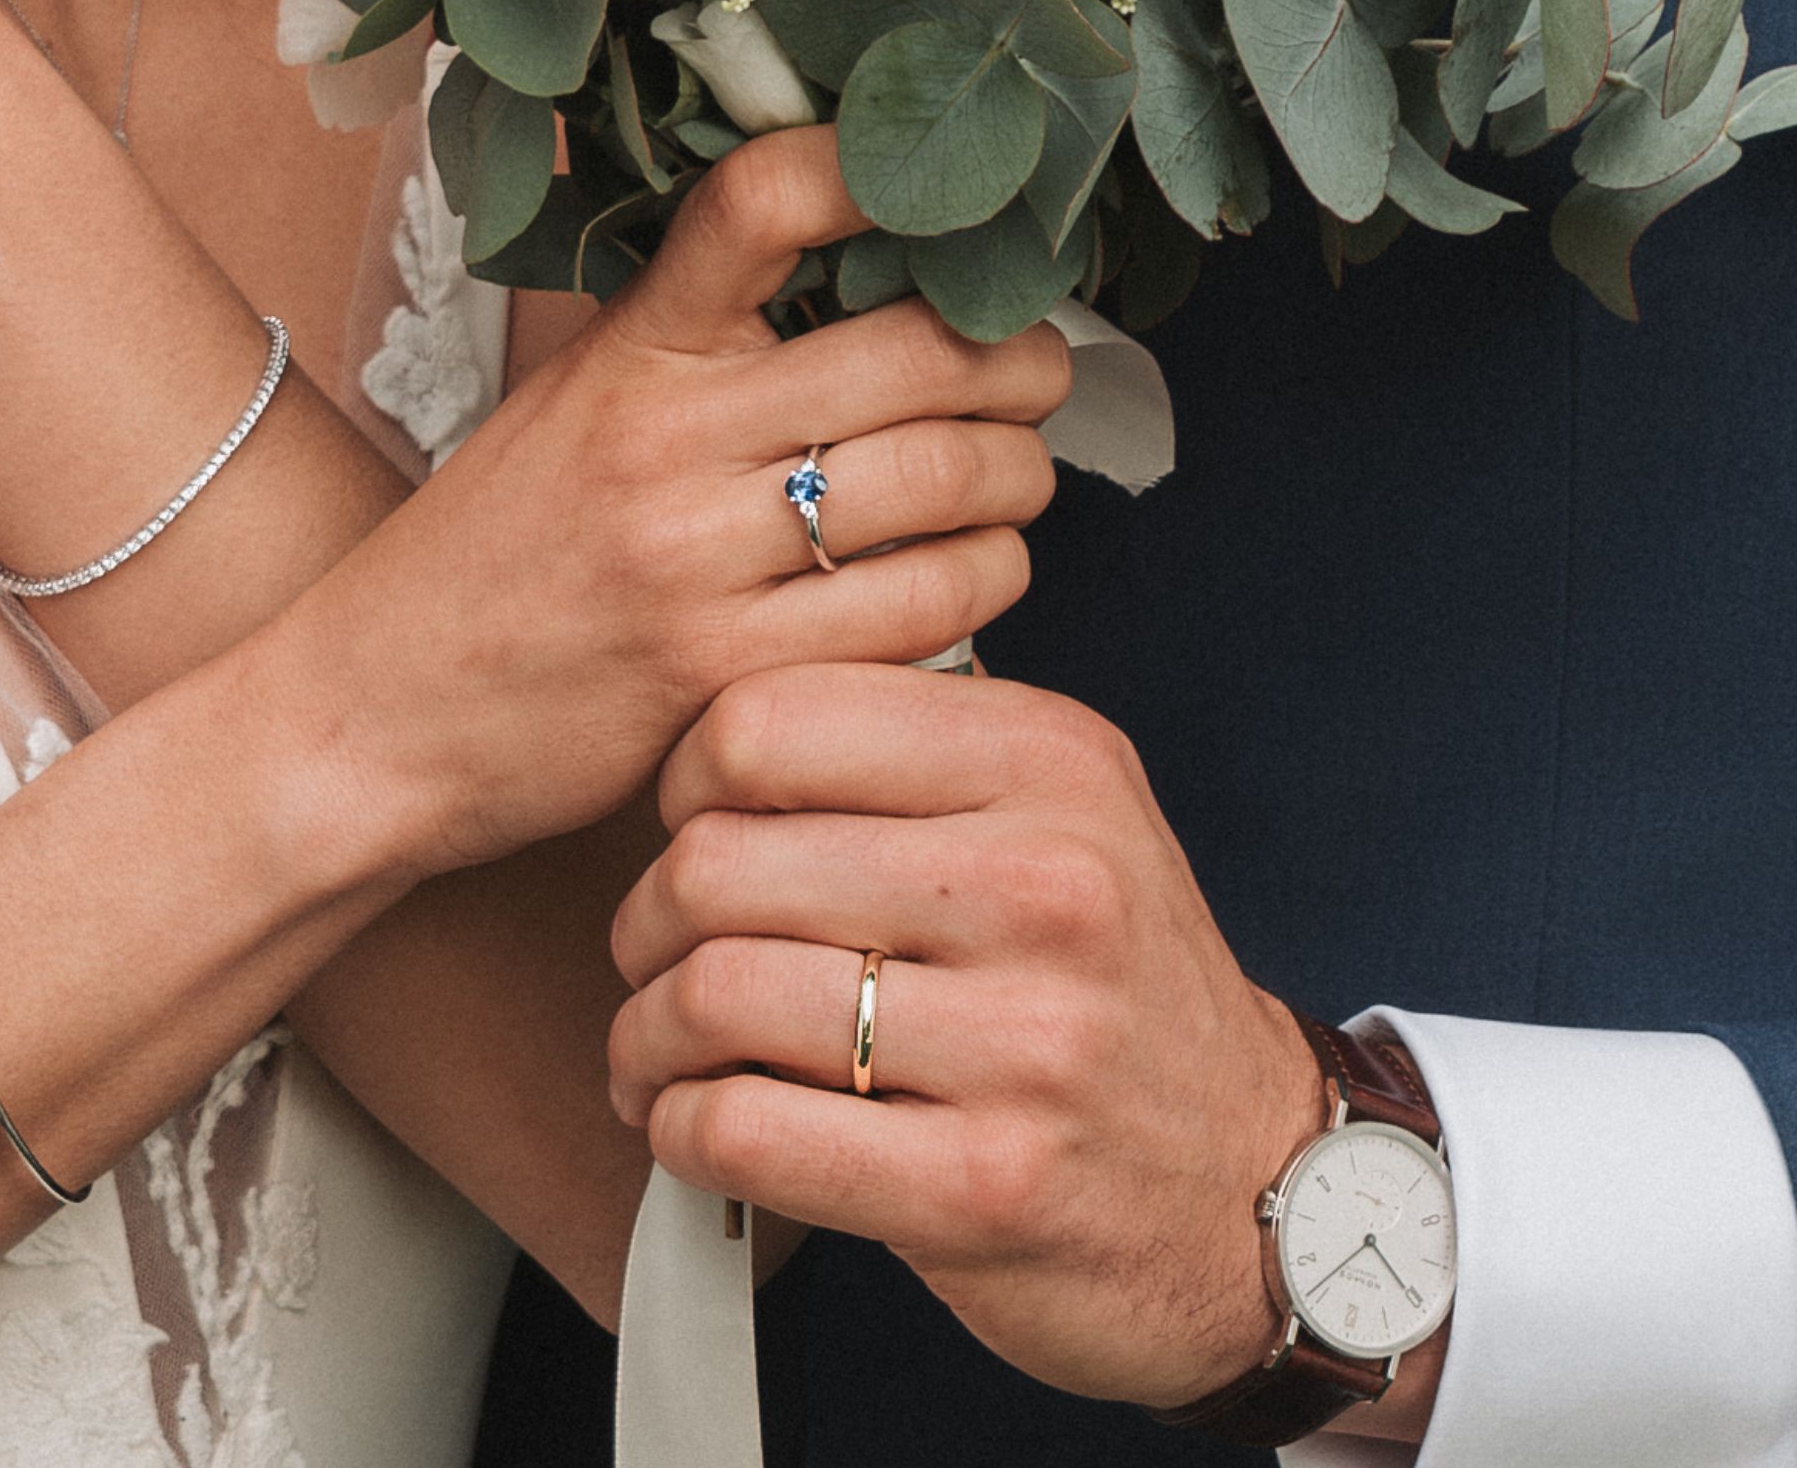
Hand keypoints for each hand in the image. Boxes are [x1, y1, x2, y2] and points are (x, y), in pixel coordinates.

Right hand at [283, 130, 1070, 874]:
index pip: (760, 202)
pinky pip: (921, 609)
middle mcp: (667, 441)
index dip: (873, 169)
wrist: (371, 719)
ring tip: (1017, 480)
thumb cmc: (488, 553)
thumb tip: (858, 274)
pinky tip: (973, 574)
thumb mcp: (566, 408)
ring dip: (1020, 479)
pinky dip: (982, 583)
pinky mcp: (730, 676)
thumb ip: (692, 345)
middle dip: (1023, 362)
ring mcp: (698, 563)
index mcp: (630, 351)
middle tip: (1038, 374)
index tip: (945, 189)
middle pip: (919, 352)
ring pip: (946, 482)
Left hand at [607, 663, 1321, 1407]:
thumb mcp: (1065, 811)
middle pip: (719, 862)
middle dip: (645, 920)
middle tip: (653, 954)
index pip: (767, 719)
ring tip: (657, 1050)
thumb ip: (916, 746)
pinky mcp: (984, 1185)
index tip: (692, 825)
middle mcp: (1044, 883)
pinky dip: (681, 1129)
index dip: (688, 777)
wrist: (1260, 1183)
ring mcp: (1025, 1043)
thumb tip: (718, 729)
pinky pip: (742, 1133)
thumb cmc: (1117, 986)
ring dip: (645, 1034)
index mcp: (1047, 761)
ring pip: (715, 995)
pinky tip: (696, 1125)